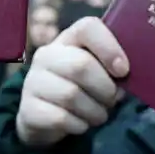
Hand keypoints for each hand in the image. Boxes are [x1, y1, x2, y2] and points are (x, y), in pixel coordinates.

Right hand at [17, 16, 128, 147]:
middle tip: (112, 100)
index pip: (87, 28)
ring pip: (71, 95)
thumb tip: (125, 76)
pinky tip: (81, 125)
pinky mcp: (28, 109)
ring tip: (98, 115)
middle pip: (81, 65)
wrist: (44, 118)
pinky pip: (60, 118)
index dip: (109, 47)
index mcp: (68, 40)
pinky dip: (79, 125)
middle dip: (105, 89)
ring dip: (94, 111)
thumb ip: (112, 67)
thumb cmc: (81, 89)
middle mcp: (46, 56)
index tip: (123, 70)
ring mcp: (33, 82)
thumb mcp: (97, 73)